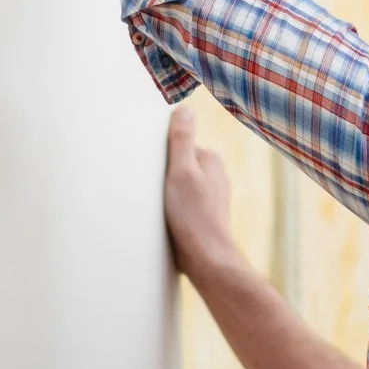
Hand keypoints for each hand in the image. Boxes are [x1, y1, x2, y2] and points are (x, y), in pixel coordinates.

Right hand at [164, 107, 240, 281]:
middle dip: (164, 174)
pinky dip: (172, 209)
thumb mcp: (181, 171)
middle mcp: (215, 176)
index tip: (152, 169)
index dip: (162, 155)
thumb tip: (184, 109)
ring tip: (159, 208)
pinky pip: (183, 204)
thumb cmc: (193, 215)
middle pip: (180, 165)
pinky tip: (165, 220)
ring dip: (167, 194)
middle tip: (153, 191)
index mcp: (212, 160)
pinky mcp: (203, 216)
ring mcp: (211, 197)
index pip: (180, 145)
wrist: (206, 259)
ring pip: (180, 186)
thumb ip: (181, 140)